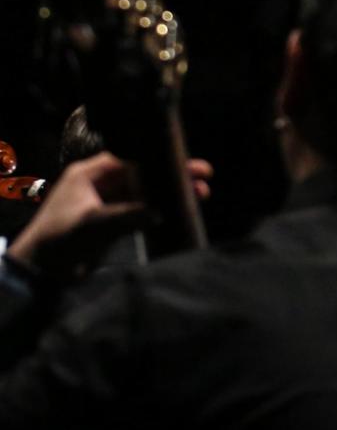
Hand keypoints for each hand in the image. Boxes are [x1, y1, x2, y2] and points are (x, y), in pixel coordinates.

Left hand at [9, 151, 209, 279]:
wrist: (41, 271)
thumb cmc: (61, 240)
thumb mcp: (94, 224)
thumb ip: (128, 215)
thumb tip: (160, 211)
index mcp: (89, 175)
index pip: (130, 158)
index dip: (158, 158)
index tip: (185, 161)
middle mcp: (99, 184)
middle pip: (142, 173)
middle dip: (170, 175)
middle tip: (203, 175)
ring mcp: (106, 203)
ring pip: (145, 191)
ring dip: (169, 192)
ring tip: (200, 193)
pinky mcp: (112, 221)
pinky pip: (142, 209)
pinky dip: (160, 208)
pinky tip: (181, 209)